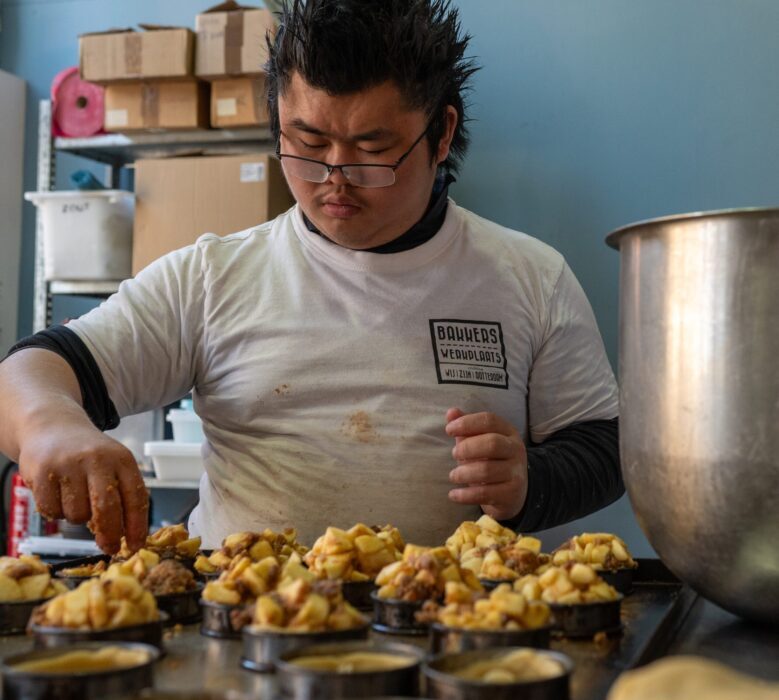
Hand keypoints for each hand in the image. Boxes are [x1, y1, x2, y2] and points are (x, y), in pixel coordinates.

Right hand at [17, 422, 148, 553]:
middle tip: (109, 547)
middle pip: (107, 509)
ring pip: (77, 515)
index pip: (135, 497)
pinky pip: (51, 511)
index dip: (137, 526)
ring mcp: (69, 465)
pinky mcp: (43, 472)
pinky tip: (56, 493)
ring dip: (77, 517)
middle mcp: (98, 459)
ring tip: (75, 498)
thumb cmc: (89, 455)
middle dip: (110, 535)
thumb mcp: (114, 464)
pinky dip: (54, 511)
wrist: (54, 427)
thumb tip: (129, 536)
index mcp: (122, 459)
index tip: (135, 546)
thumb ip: (122, 494)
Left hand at [445, 407, 527, 520]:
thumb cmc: (491, 460)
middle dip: (467, 448)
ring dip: (463, 473)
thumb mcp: (480, 441)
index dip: (467, 423)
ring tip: (454, 476)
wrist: (513, 492)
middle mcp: (516, 450)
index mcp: (508, 432)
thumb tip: (451, 412)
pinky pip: (485, 493)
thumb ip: (466, 427)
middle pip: (492, 443)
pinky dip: (465, 495)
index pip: (489, 420)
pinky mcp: (511, 494)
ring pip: (487, 470)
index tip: (448, 430)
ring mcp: (516, 472)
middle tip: (454, 454)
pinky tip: (453, 494)